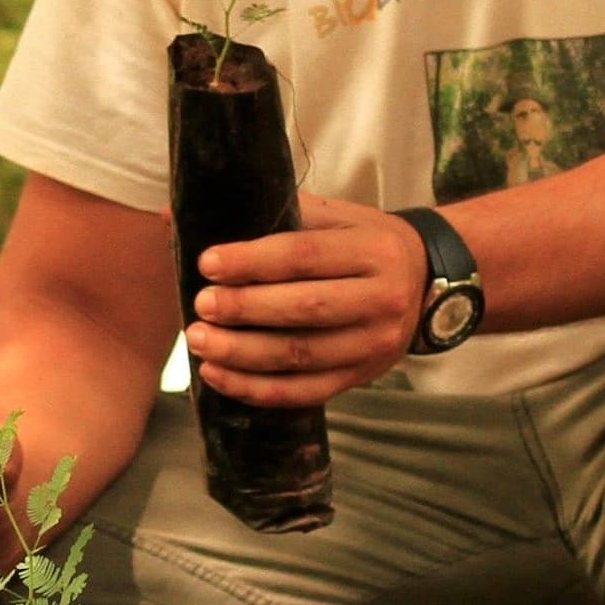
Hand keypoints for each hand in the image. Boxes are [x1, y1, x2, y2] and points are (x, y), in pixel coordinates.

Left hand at [183, 192, 430, 406]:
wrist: (428, 282)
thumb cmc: (363, 242)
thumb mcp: (334, 216)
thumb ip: (269, 213)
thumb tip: (175, 215)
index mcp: (373, 252)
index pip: (305, 257)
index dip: (252, 262)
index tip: (208, 264)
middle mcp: (381, 300)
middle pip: (304, 309)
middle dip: (245, 309)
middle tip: (201, 305)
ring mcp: (374, 345)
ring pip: (301, 356)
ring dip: (242, 354)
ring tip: (199, 341)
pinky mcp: (362, 377)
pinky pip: (305, 391)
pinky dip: (256, 389)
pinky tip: (217, 375)